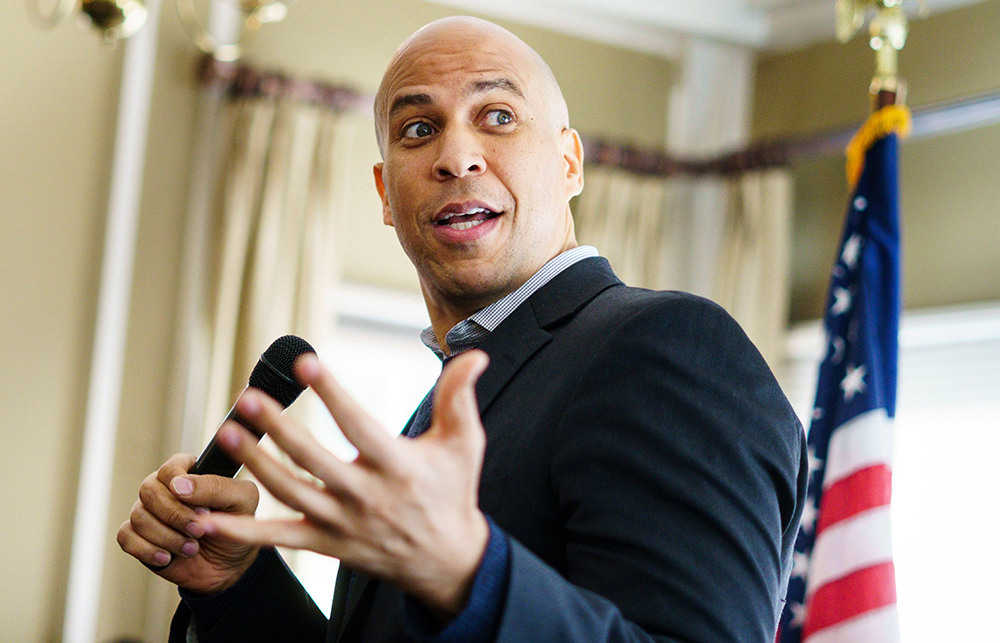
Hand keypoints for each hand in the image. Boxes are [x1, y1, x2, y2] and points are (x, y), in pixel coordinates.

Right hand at [117, 453, 260, 594]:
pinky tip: (168, 557)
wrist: (228, 566)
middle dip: (175, 516)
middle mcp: (164, 488)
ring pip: (138, 516)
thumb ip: (216, 486)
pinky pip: (126, 537)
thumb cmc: (237, 526)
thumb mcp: (242, 501)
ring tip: (192, 548)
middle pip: (149, 490)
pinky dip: (148, 550)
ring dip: (167, 537)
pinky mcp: (138, 536)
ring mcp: (149, 511)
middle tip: (198, 531)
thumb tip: (178, 485)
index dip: (180, 487)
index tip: (202, 509)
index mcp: (190, 471)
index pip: (170, 468)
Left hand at [194, 350, 490, 620]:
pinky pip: (279, 538)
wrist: (446, 560)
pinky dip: (243, 531)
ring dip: (255, 465)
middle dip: (277, 428)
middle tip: (246, 398)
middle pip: (313, 459)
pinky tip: (208, 516)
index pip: (359, 425)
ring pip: (290, 492)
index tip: (305, 363)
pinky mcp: (327, 545)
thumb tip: (472, 353)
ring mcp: (343, 524)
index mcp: (398, 466)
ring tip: (226, 433)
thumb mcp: (465, 444)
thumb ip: (460, 396)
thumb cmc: (453, 493)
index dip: (332, 393)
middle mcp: (367, 496)